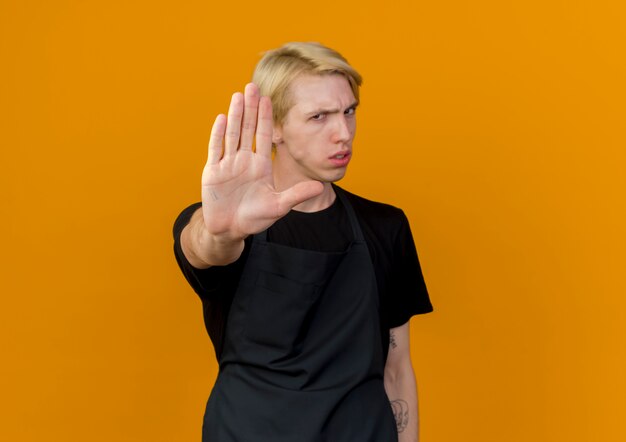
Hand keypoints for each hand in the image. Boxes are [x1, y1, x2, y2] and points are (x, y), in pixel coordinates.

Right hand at [201, 83, 322, 240]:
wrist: (230, 230)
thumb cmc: (254, 218)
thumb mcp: (279, 205)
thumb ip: (297, 194)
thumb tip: (321, 186)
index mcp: (260, 165)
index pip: (264, 136)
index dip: (266, 117)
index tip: (269, 98)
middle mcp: (244, 160)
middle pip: (247, 128)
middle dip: (250, 108)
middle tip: (253, 85)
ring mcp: (227, 164)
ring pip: (232, 133)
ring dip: (234, 114)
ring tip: (238, 95)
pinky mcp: (213, 172)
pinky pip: (215, 149)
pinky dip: (218, 134)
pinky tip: (221, 118)